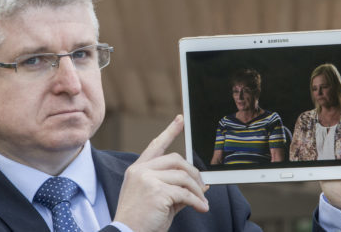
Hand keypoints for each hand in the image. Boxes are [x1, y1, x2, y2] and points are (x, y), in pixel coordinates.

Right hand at [114, 115, 208, 231]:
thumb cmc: (141, 221)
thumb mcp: (157, 200)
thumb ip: (176, 188)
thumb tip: (201, 184)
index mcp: (138, 169)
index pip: (156, 145)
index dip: (170, 131)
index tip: (180, 119)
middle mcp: (141, 170)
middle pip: (176, 159)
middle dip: (193, 173)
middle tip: (203, 186)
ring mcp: (147, 179)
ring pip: (183, 176)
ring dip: (197, 190)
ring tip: (202, 201)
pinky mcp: (157, 191)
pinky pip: (184, 193)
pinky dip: (196, 201)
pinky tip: (201, 207)